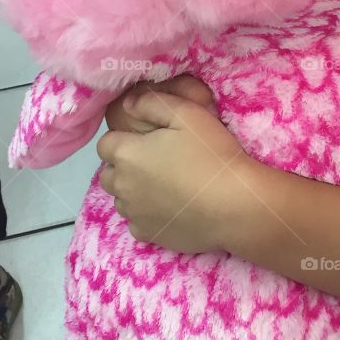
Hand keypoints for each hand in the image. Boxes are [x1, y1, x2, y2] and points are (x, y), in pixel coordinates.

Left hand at [96, 83, 257, 254]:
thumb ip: (150, 103)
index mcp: (127, 154)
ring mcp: (135, 214)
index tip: (146, 140)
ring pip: (121, 200)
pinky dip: (146, 216)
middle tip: (155, 162)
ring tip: (164, 186)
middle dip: (123, 167)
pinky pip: (136, 224)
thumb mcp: (186, 113)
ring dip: (133, 192)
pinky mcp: (149, 235)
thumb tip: (127, 104)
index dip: (123, 140)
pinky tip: (169, 209)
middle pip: (108, 174)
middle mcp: (123, 186)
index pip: (105, 144)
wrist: (234, 205)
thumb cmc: (212, 154)